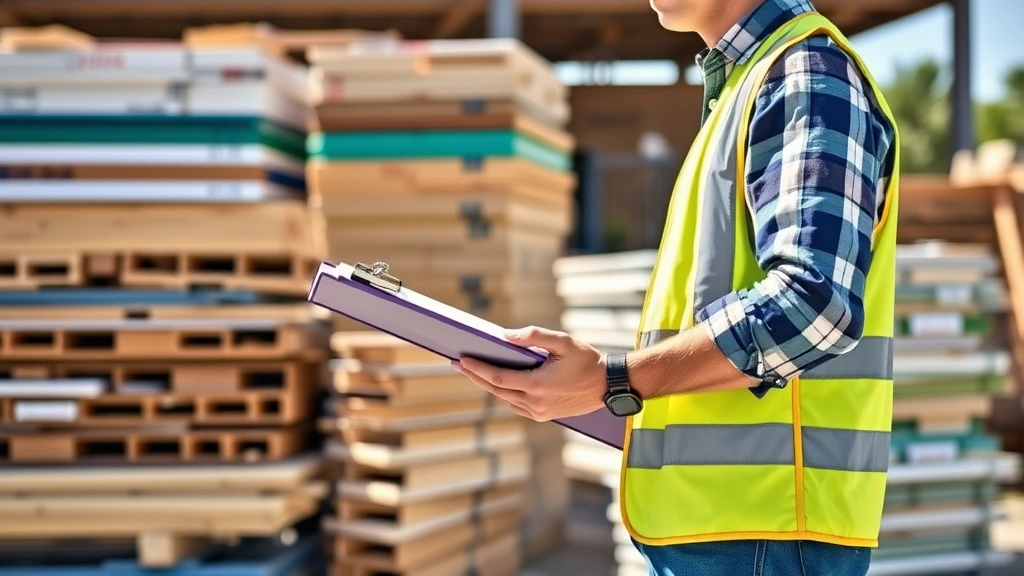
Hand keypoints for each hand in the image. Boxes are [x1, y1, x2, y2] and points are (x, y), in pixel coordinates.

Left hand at [453, 326, 606, 421]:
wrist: (608, 385)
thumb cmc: (587, 361)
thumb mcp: (563, 341)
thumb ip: (534, 336)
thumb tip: (505, 336)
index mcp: (537, 385)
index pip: (497, 378)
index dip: (476, 369)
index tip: (461, 360)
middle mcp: (535, 403)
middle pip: (495, 391)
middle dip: (475, 376)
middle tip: (458, 364)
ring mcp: (540, 413)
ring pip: (505, 399)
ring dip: (488, 386)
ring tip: (474, 371)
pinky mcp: (544, 416)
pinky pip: (517, 405)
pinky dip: (505, 394)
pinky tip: (498, 382)